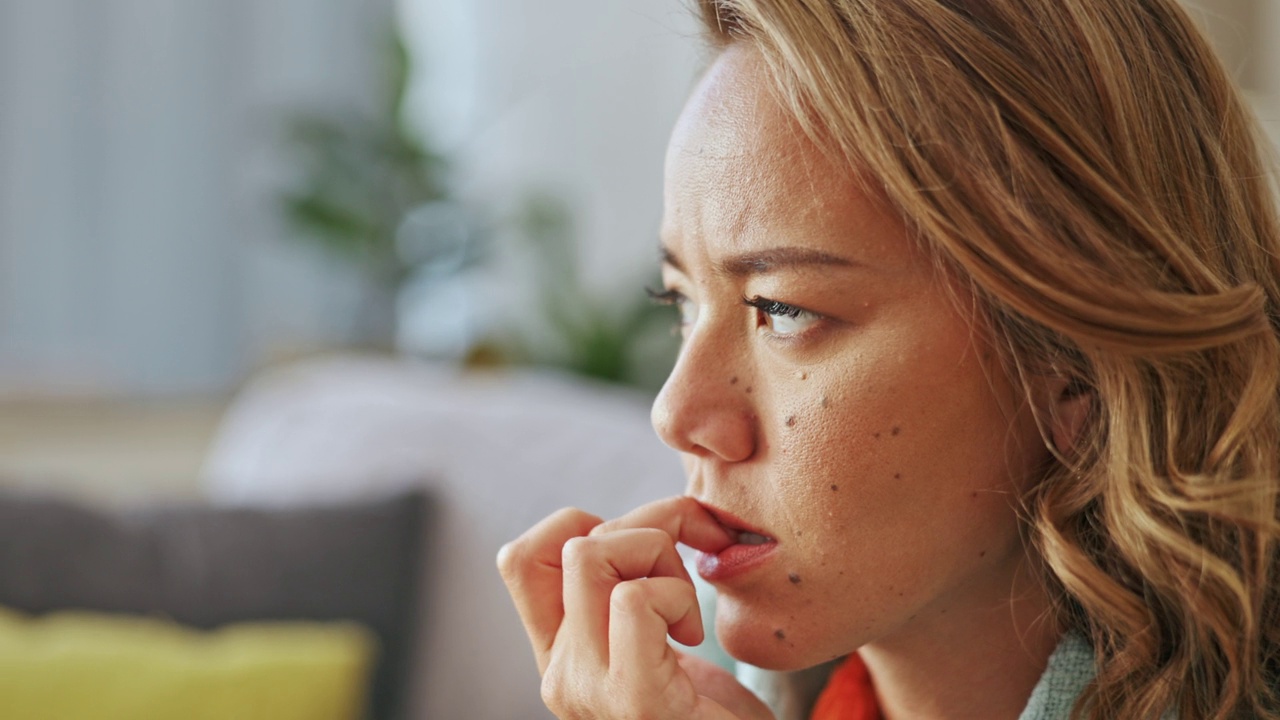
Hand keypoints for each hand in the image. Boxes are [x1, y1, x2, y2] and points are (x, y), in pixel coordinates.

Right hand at [497, 496, 775, 719]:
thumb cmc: (717, 717)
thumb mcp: (658, 647)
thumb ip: (629, 595)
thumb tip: (651, 519)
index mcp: (561, 655)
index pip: (522, 556)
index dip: (583, 525)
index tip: (644, 553)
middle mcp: (560, 673)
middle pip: (570, 541)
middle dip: (646, 528)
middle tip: (690, 573)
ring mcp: (588, 691)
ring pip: (593, 554)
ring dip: (661, 558)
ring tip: (686, 612)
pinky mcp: (634, 702)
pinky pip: (632, 601)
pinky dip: (674, 596)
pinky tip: (693, 638)